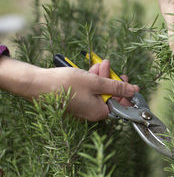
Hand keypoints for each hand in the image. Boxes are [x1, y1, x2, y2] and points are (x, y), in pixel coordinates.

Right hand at [0, 57, 138, 121]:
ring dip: (101, 76)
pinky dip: (91, 79)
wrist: (37, 84)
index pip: (119, 104)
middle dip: (111, 79)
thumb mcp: (96, 83)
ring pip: (98, 91)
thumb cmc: (66, 84)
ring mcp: (81, 107)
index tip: (127, 80)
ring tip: (101, 63)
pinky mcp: (73, 100)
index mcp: (99, 112)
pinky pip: (87, 90)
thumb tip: (133, 91)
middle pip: (109, 96)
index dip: (125, 91)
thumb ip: (116, 87)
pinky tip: (91, 69)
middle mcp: (91, 113)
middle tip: (111, 67)